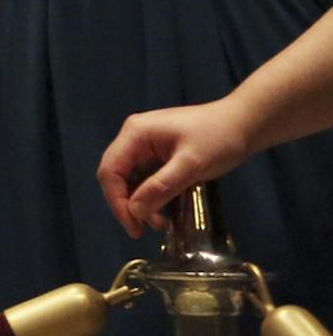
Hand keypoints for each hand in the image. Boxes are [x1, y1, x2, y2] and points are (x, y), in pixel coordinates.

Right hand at [97, 98, 256, 237]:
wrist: (244, 123)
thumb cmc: (218, 140)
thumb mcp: (190, 165)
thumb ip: (160, 186)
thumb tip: (134, 211)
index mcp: (135, 134)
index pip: (110, 171)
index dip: (117, 202)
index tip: (134, 228)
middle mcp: (134, 137)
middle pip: (115, 174)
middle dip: (126, 204)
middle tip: (142, 230)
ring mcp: (145, 144)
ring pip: (129, 178)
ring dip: (138, 202)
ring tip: (158, 224)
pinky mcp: (158, 152)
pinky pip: (144, 176)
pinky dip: (149, 195)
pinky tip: (163, 210)